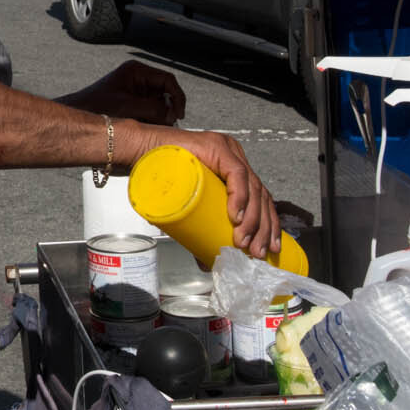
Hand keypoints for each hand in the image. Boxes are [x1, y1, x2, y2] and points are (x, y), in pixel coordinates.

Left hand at [60, 61, 184, 124]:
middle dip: (166, 109)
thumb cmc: (95, 106)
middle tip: (167, 123)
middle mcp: (137, 79)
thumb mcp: (128, 106)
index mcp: (136, 71)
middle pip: (164, 93)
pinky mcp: (132, 103)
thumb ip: (153, 108)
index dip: (177, 96)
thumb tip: (171, 114)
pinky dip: (150, 120)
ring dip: (158, 116)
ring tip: (150, 125)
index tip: (178, 113)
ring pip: (158, 104)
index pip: (167, 80)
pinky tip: (143, 126)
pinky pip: (149, 111)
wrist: (77, 114)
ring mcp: (135, 91)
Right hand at [171, 129, 278, 258]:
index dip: (270, 224)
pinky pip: (236, 173)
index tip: (270, 247)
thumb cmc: (159, 177)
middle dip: (263, 227)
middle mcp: (236, 158)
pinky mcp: (217, 147)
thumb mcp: (188, 204)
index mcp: (235, 170)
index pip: (261, 198)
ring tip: (244, 242)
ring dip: (252, 219)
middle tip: (257, 252)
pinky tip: (237, 216)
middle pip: (260, 195)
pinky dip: (240, 197)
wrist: (139, 151)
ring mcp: (228, 150)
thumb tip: (207, 261)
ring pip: (253, 187)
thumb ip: (199, 226)